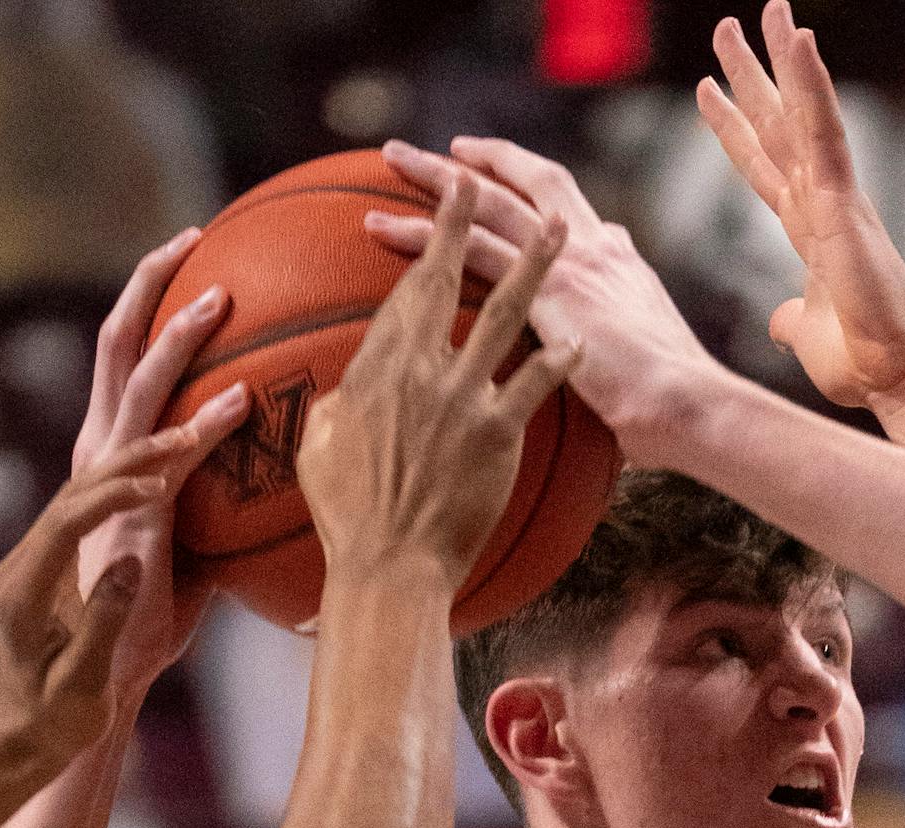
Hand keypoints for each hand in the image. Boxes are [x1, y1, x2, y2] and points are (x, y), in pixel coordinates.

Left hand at [0, 430, 225, 770]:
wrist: (26, 734)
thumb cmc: (59, 719)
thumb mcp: (82, 682)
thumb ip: (104, 619)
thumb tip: (130, 562)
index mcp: (26, 591)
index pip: (66, 522)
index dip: (111, 496)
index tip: (159, 483)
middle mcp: (25, 562)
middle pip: (75, 488)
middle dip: (131, 453)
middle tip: (187, 425)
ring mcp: (38, 558)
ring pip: (83, 488)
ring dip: (135, 457)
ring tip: (187, 428)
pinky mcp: (56, 561)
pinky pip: (92, 504)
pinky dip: (130, 479)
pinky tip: (165, 461)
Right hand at [74, 229, 250, 696]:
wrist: (86, 684)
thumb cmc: (140, 623)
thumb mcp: (193, 550)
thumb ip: (220, 508)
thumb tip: (282, 487)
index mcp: (112, 454)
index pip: (130, 358)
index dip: (158, 304)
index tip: (201, 257)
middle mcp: (98, 455)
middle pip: (118, 346)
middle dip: (154, 285)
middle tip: (196, 234)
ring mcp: (104, 486)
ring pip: (132, 390)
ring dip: (177, 341)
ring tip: (222, 300)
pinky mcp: (121, 525)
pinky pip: (157, 465)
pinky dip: (195, 429)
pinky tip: (237, 403)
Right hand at [301, 176, 578, 598]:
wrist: (388, 568)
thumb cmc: (347, 518)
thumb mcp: (321, 447)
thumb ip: (338, 405)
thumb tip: (342, 389)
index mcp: (375, 368)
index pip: (406, 291)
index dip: (421, 243)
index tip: (431, 208)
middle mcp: (419, 371)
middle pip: (446, 280)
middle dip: (462, 222)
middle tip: (475, 181)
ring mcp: (462, 398)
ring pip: (505, 314)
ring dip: (534, 265)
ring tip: (557, 229)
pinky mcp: (499, 434)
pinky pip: (538, 385)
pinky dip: (562, 359)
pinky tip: (583, 339)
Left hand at [369, 138, 723, 466]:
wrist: (690, 409)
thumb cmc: (672, 411)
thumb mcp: (647, 361)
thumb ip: (617, 347)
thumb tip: (601, 368)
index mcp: (619, 263)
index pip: (568, 212)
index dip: (529, 188)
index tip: (496, 180)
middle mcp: (596, 249)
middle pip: (527, 184)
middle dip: (480, 162)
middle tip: (435, 153)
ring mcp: (572, 264)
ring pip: (492, 204)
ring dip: (439, 179)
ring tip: (391, 161)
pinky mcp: (550, 289)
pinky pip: (474, 250)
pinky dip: (426, 236)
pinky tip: (386, 227)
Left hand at [700, 2, 904, 410]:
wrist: (901, 375)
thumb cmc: (865, 365)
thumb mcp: (808, 339)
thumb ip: (792, 322)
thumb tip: (779, 322)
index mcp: (809, 231)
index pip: (762, 168)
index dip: (734, 130)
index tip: (707, 92)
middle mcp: (822, 204)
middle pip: (777, 127)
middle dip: (751, 77)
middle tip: (729, 28)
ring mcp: (835, 198)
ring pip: (802, 114)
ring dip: (784, 60)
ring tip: (770, 9)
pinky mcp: (845, 201)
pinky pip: (825, 130)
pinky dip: (812, 85)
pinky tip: (800, 43)